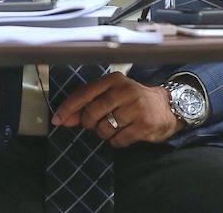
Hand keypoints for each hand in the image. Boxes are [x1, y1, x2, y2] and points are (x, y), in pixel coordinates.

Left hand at [51, 72, 183, 147]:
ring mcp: (135, 108)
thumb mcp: (110, 96)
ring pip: (103, 129)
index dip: (68, 108)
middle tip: (97, 123)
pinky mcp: (144, 125)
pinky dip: (117, 141)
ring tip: (115, 126)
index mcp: (114, 80)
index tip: (57, 120)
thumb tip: (63, 119)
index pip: (84, 93)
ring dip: (104, 133)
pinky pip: (117, 141)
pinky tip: (125, 133)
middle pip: (91, 113)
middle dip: (89, 123)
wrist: (165, 108)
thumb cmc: (131, 101)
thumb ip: (86, 105)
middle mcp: (125, 90)